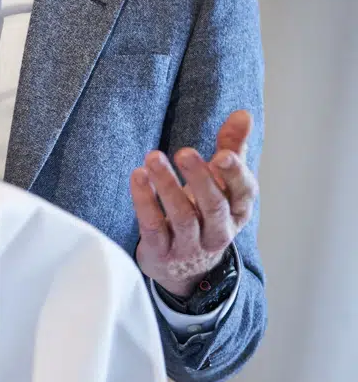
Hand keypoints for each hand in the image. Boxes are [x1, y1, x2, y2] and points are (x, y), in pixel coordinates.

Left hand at [129, 110, 257, 296]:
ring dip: (167, 185)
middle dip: (200, 178)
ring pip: (182, 216)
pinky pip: (153, 225)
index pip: (243, 193)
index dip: (235, 175)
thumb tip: (243, 114)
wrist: (184, 267)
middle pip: (213, 205)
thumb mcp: (221, 184)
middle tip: (185, 152)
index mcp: (236, 211)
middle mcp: (217, 230)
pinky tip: (138, 176)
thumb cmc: (204, 213)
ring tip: (153, 158)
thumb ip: (231, 149)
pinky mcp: (161, 252)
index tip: (224, 155)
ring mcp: (190, 245)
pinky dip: (145, 201)